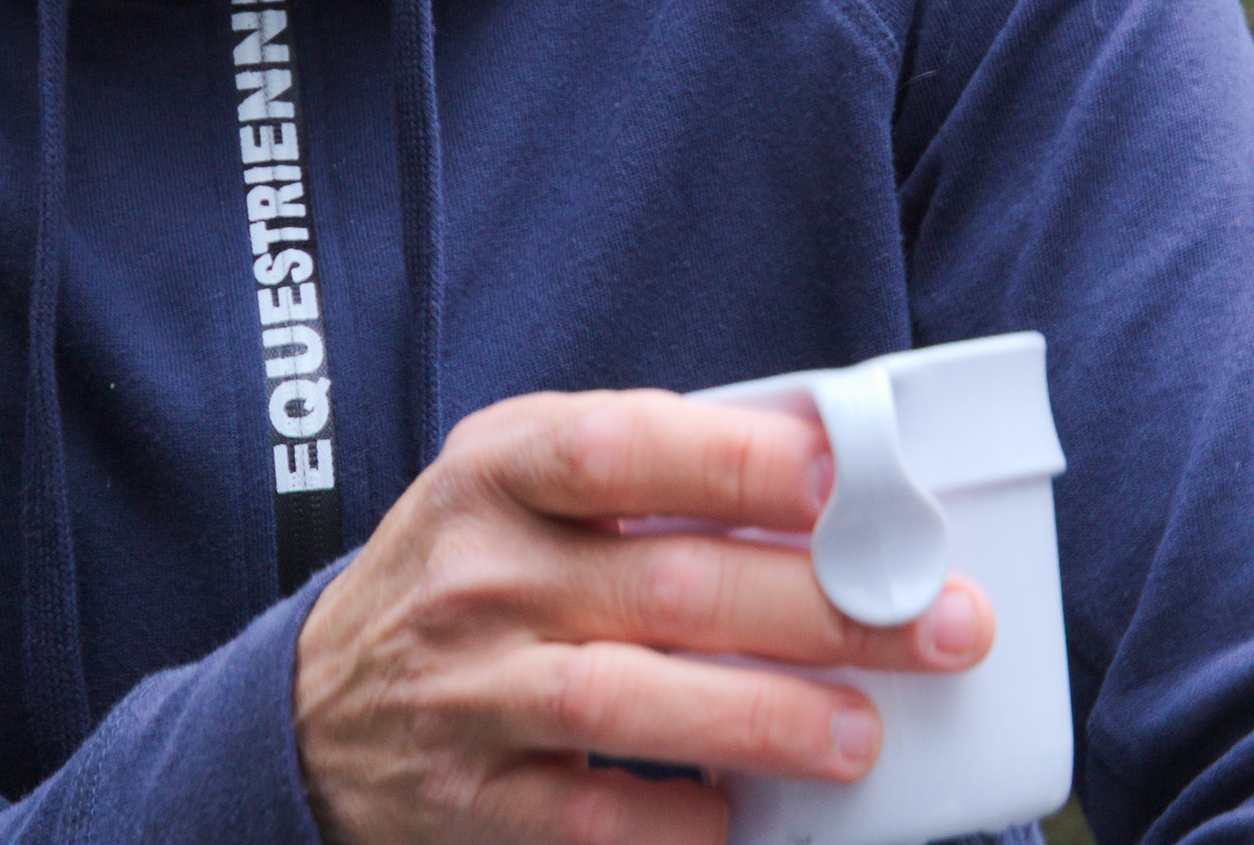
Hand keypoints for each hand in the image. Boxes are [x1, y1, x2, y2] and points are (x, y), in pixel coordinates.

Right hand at [294, 389, 996, 842]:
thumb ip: (652, 467)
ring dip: (762, 719)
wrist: (313, 706)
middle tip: (940, 623)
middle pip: (667, 585)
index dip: (735, 461)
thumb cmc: (475, 569)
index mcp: (501, 468)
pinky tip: (743, 817)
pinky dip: (675, 823)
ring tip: (861, 736)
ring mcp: (468, 694)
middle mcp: (479, 575)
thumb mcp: (524, 481)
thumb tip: (837, 471)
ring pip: (629, 702)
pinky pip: (587, 820)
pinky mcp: (468, 803)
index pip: (621, 447)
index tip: (844, 480)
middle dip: (821, 607)